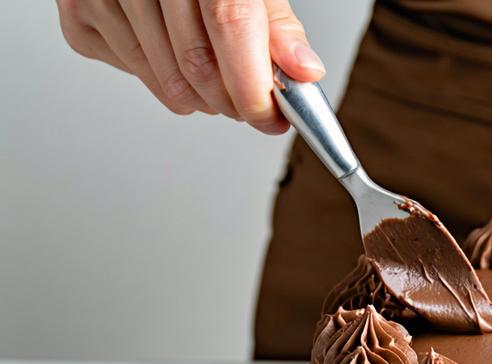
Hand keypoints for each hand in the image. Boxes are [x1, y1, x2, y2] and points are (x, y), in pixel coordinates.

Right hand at [56, 0, 324, 133]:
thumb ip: (276, 26)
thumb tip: (303, 71)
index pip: (231, 25)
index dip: (254, 84)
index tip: (273, 116)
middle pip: (196, 64)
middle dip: (231, 101)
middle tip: (248, 104)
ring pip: (165, 82)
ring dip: (199, 97)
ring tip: (213, 77)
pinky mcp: (80, 10)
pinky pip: (132, 72)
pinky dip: (159, 76)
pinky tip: (167, 49)